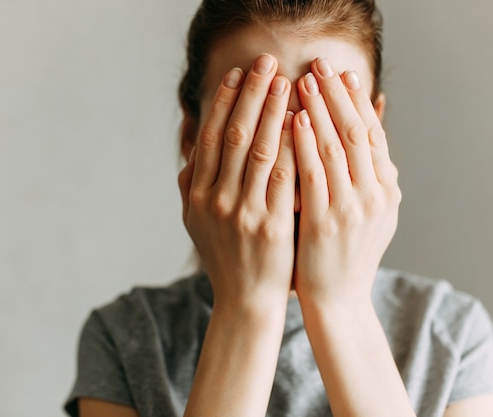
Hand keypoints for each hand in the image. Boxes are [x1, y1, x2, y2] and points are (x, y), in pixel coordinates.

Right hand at [178, 54, 295, 309]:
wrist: (246, 301)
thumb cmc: (225, 259)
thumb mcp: (196, 224)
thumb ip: (190, 188)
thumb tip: (190, 155)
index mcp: (196, 195)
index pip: (211, 137)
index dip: (223, 101)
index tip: (237, 74)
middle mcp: (215, 200)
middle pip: (234, 134)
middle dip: (250, 94)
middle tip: (265, 62)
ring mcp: (242, 212)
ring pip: (259, 149)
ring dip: (273, 111)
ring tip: (287, 81)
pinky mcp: (271, 225)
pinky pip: (283, 176)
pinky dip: (291, 145)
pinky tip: (302, 122)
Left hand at [292, 57, 401, 304]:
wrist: (337, 301)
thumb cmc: (346, 254)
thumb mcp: (370, 214)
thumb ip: (369, 175)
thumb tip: (368, 132)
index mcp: (386, 191)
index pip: (372, 135)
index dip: (357, 102)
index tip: (343, 75)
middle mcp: (375, 196)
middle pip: (356, 132)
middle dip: (338, 95)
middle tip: (321, 65)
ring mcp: (352, 210)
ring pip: (336, 147)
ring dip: (320, 110)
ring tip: (305, 81)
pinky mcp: (326, 222)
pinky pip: (314, 173)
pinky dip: (306, 143)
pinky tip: (295, 119)